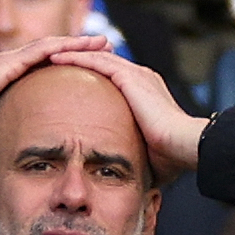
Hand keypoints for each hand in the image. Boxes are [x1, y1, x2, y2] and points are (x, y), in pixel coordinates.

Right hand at [0, 34, 107, 153]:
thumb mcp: (0, 132)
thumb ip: (15, 136)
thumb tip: (26, 157)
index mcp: (13, 79)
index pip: (49, 68)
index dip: (73, 65)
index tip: (96, 69)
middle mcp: (13, 64)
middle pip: (56, 52)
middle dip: (83, 49)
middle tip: (109, 49)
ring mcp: (10, 61)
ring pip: (53, 46)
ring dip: (79, 43)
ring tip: (103, 42)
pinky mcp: (8, 63)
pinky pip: (41, 51)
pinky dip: (63, 46)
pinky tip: (82, 45)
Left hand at [45, 48, 209, 183]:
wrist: (186, 146)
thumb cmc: (172, 158)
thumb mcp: (146, 154)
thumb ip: (132, 155)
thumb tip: (122, 179)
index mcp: (145, 94)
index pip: (112, 81)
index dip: (90, 81)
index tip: (69, 87)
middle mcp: (142, 79)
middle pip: (102, 64)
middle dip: (78, 64)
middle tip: (53, 66)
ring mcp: (136, 76)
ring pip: (96, 58)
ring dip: (71, 56)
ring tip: (48, 58)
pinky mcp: (130, 78)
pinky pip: (95, 62)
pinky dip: (75, 58)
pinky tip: (55, 59)